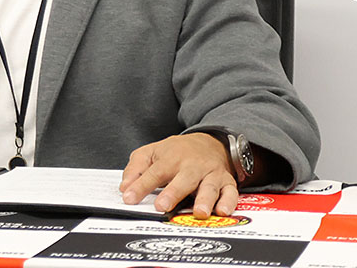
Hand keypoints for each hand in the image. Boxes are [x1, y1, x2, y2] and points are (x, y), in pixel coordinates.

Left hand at [120, 133, 237, 218]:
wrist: (210, 142)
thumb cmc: (178, 152)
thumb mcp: (152, 152)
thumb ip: (136, 168)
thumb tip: (125, 188)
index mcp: (171, 158)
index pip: (154, 173)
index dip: (141, 186)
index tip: (129, 198)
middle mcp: (192, 166)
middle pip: (183, 179)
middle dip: (173, 193)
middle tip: (162, 206)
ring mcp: (211, 174)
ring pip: (209, 187)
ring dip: (205, 200)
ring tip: (199, 213)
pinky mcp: (227, 183)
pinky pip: (231, 193)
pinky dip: (229, 202)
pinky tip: (223, 211)